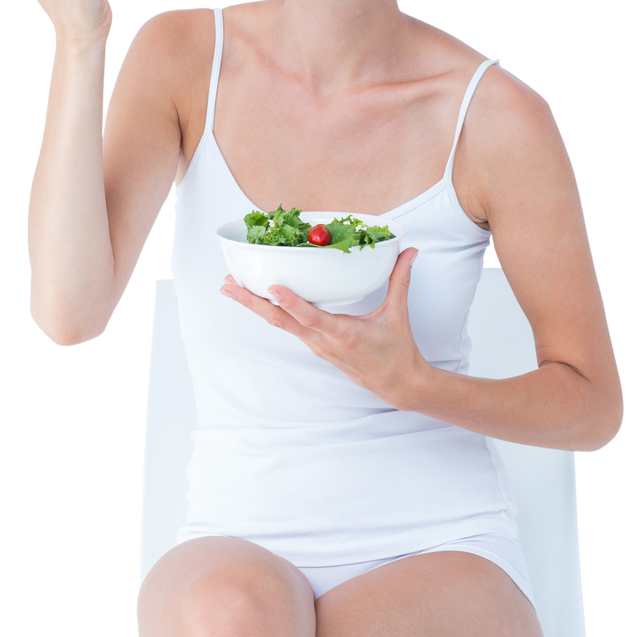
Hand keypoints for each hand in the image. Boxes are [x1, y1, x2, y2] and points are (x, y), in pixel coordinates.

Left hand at [220, 247, 429, 408]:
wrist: (398, 385)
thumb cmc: (397, 352)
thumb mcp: (397, 314)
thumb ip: (399, 280)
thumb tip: (408, 251)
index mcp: (344, 335)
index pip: (311, 318)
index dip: (291, 303)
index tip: (271, 287)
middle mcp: (324, 342)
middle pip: (281, 321)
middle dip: (252, 303)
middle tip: (228, 285)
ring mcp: (316, 346)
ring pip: (280, 324)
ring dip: (255, 307)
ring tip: (233, 288)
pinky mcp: (315, 347)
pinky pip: (288, 327)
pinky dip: (271, 312)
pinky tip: (260, 300)